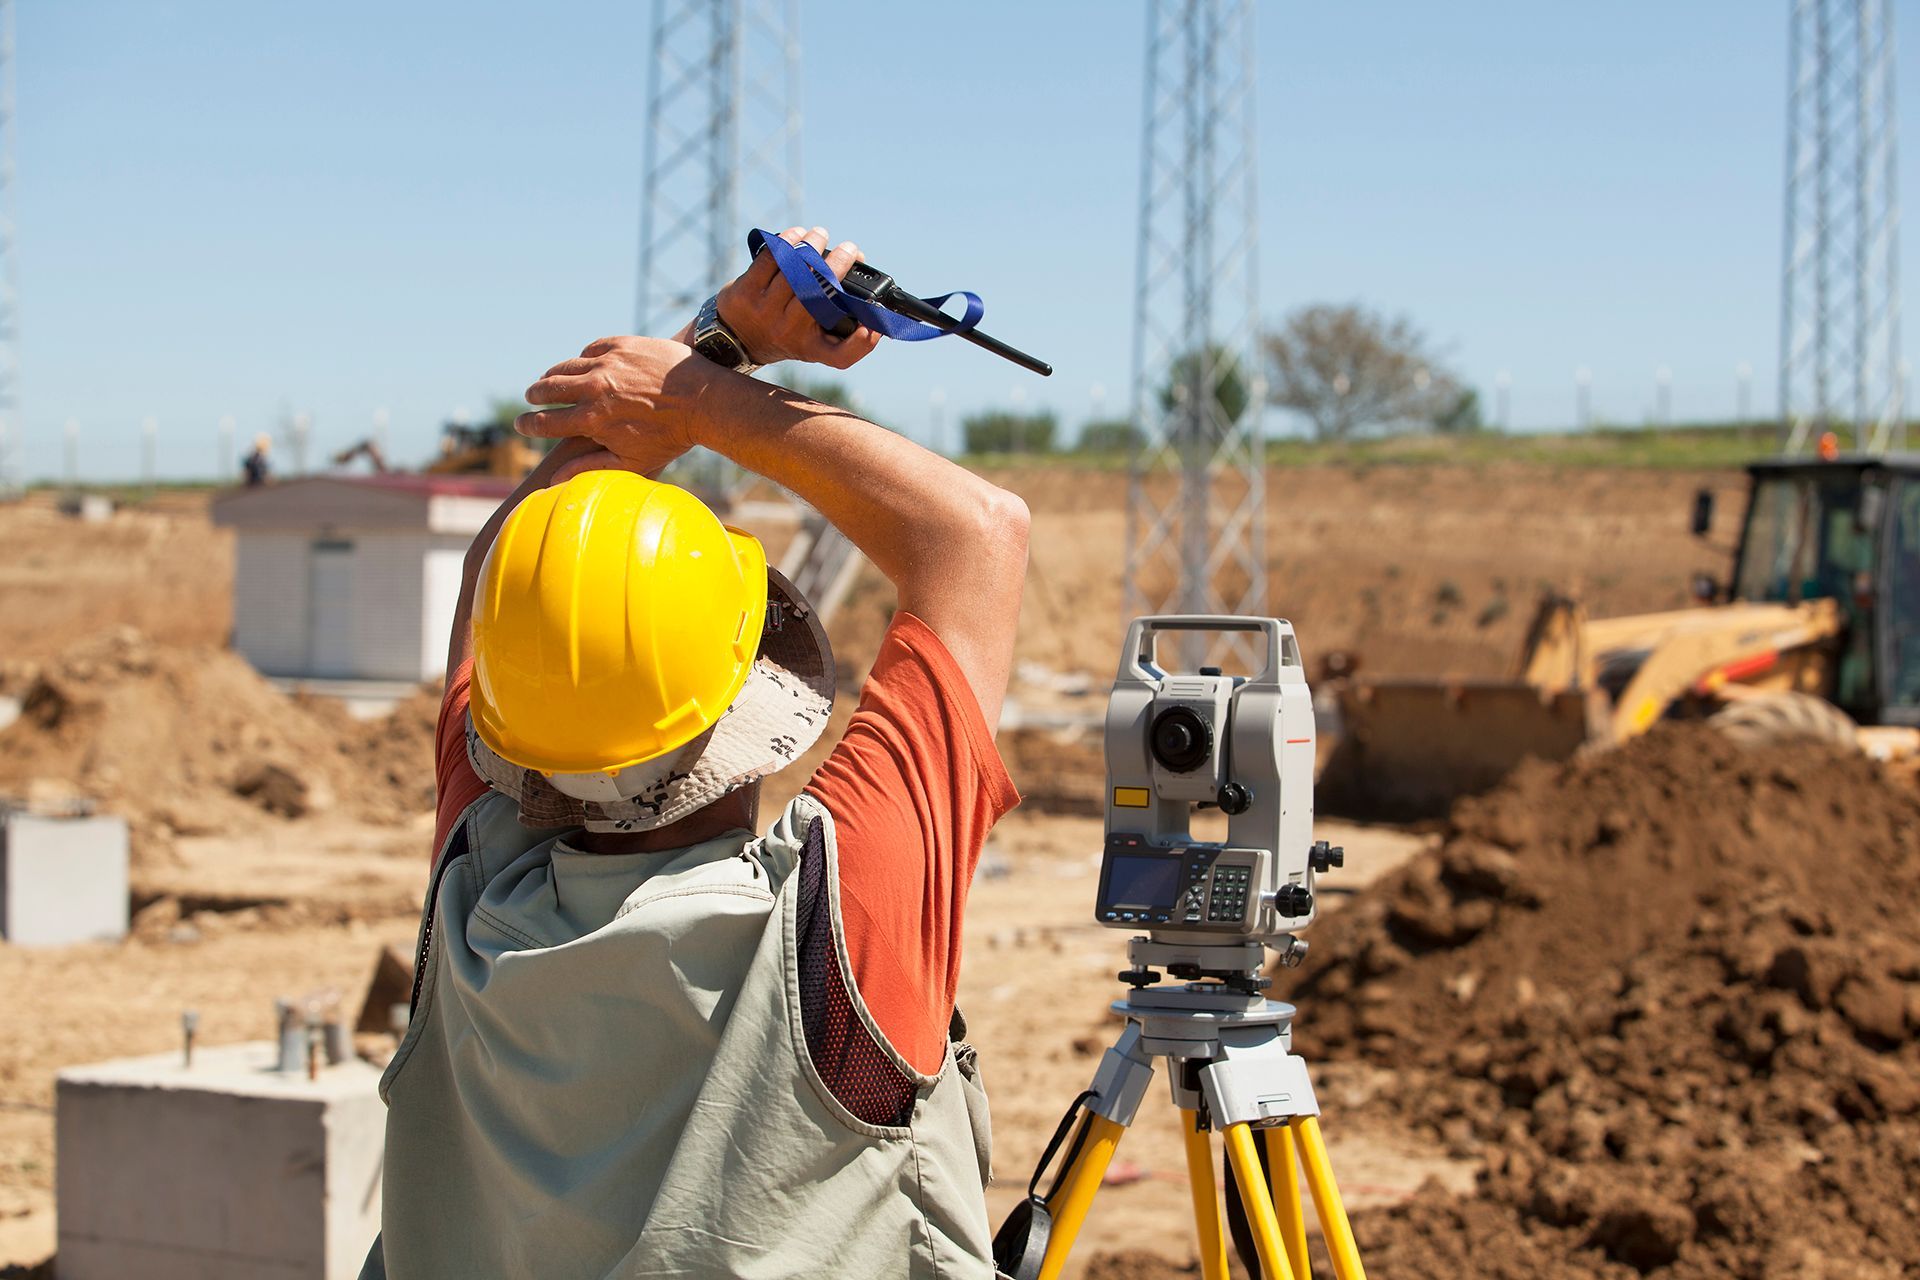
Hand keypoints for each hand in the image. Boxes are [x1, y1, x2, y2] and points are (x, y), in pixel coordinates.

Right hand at [516, 335, 710, 474]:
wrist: (704, 400)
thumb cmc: (671, 437)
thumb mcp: (632, 461)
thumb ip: (591, 468)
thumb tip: (554, 480)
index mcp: (592, 420)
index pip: (546, 422)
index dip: (528, 425)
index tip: (520, 425)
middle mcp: (594, 389)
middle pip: (548, 388)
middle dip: (535, 395)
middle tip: (531, 397)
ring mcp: (607, 363)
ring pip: (566, 366)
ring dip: (552, 374)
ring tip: (548, 378)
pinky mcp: (621, 344)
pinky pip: (591, 349)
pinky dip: (583, 358)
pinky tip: (582, 363)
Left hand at [714, 225, 883, 368]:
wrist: (738, 336)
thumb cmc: (789, 335)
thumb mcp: (816, 345)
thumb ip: (847, 338)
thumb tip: (876, 321)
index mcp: (810, 348)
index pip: (841, 356)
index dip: (862, 344)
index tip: (873, 327)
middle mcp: (788, 333)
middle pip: (818, 293)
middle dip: (838, 264)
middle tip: (850, 249)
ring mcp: (764, 312)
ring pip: (794, 271)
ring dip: (812, 245)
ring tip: (821, 234)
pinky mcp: (745, 291)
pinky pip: (770, 259)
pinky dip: (788, 241)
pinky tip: (798, 234)